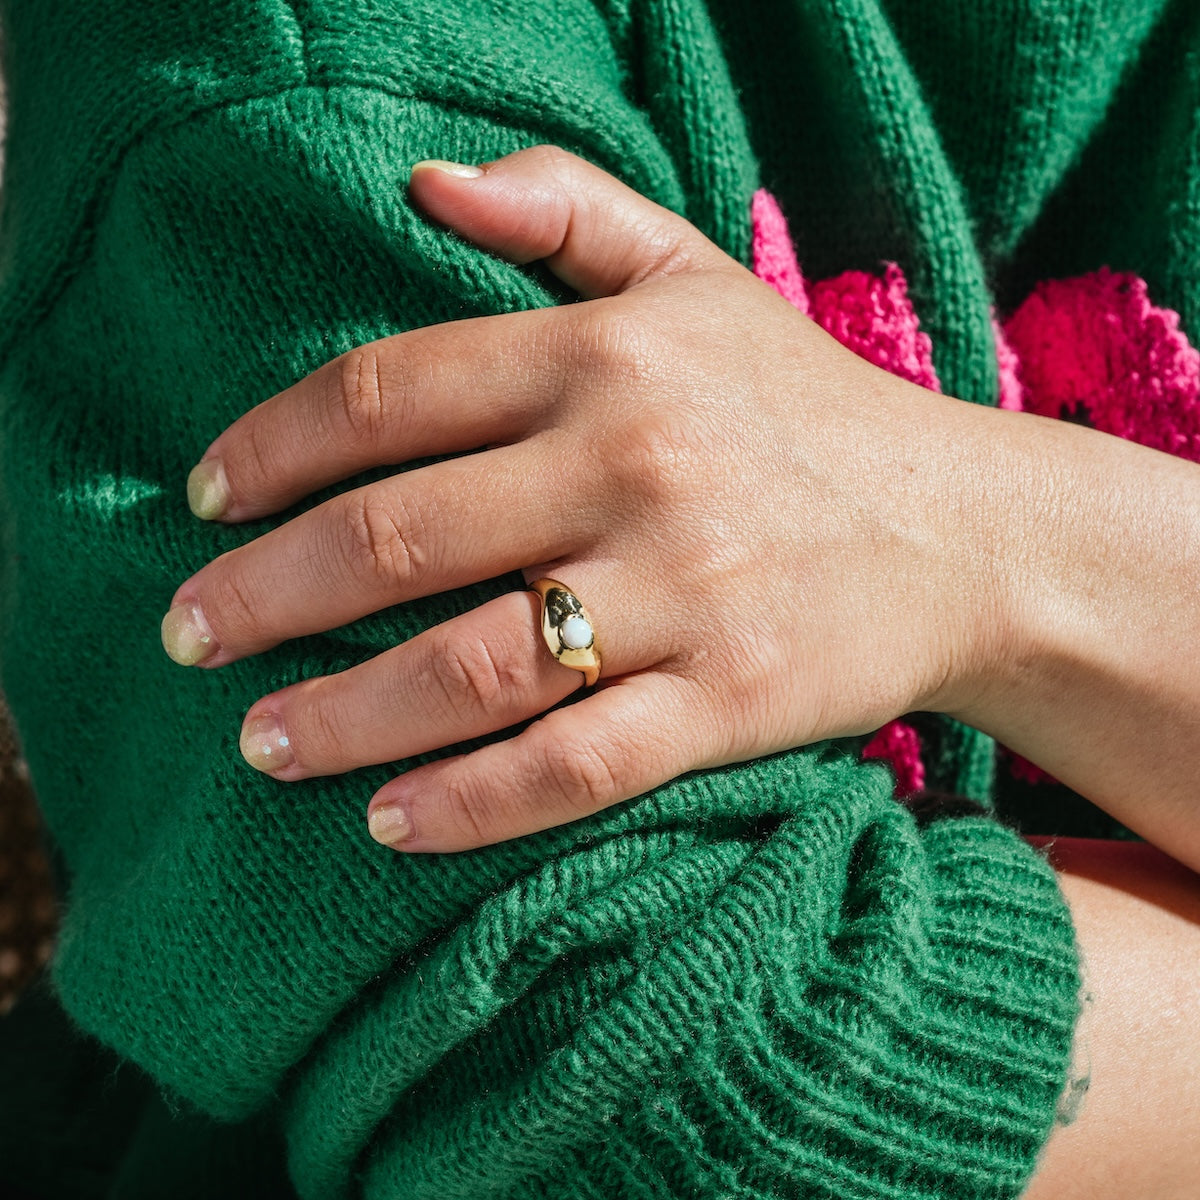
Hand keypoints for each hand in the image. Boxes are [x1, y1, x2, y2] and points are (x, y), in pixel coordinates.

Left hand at [162, 145, 999, 851]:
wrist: (968, 531)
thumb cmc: (804, 409)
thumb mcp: (696, 278)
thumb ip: (565, 209)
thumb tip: (422, 182)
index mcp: (608, 355)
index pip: (387, 393)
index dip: (270, 448)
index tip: (204, 500)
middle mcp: (634, 463)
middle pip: (397, 535)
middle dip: (266, 594)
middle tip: (190, 637)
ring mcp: (685, 590)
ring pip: (468, 664)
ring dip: (341, 713)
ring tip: (261, 742)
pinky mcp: (731, 699)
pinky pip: (575, 764)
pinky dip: (470, 802)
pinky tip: (389, 823)